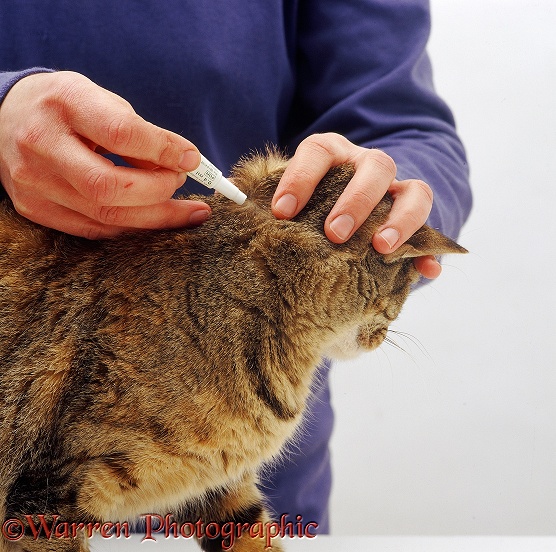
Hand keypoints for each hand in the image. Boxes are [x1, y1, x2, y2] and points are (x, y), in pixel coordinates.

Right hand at [0, 71, 210, 238]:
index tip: (191, 158)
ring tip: (189, 212)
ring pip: (107, 215)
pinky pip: (95, 229)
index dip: (164, 150)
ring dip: (157, 217)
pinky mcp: (34, 208)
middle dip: (160, 190)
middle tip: (182, 182)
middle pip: (111, 186)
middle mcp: (42, 145)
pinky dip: (132, 225)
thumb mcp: (100, 99)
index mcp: (64, 103)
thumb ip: (138, 131)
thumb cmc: (66, 107)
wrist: (5, 117)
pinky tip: (155, 218)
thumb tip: (180, 164)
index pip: (122, 134)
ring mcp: (34, 182)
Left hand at [271, 133, 441, 278]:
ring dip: (401, 220)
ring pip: (414, 191)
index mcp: (333, 155)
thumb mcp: (290, 198)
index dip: (301, 177)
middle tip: (335, 233)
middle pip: (375, 166)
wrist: (342, 210)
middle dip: (356, 200)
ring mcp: (395, 190)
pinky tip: (427, 270)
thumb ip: (268, 199)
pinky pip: (430, 229)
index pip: (320, 152)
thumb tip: (229, 194)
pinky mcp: (413, 217)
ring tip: (382, 248)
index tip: (282, 212)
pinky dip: (430, 249)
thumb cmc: (308, 205)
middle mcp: (367, 167)